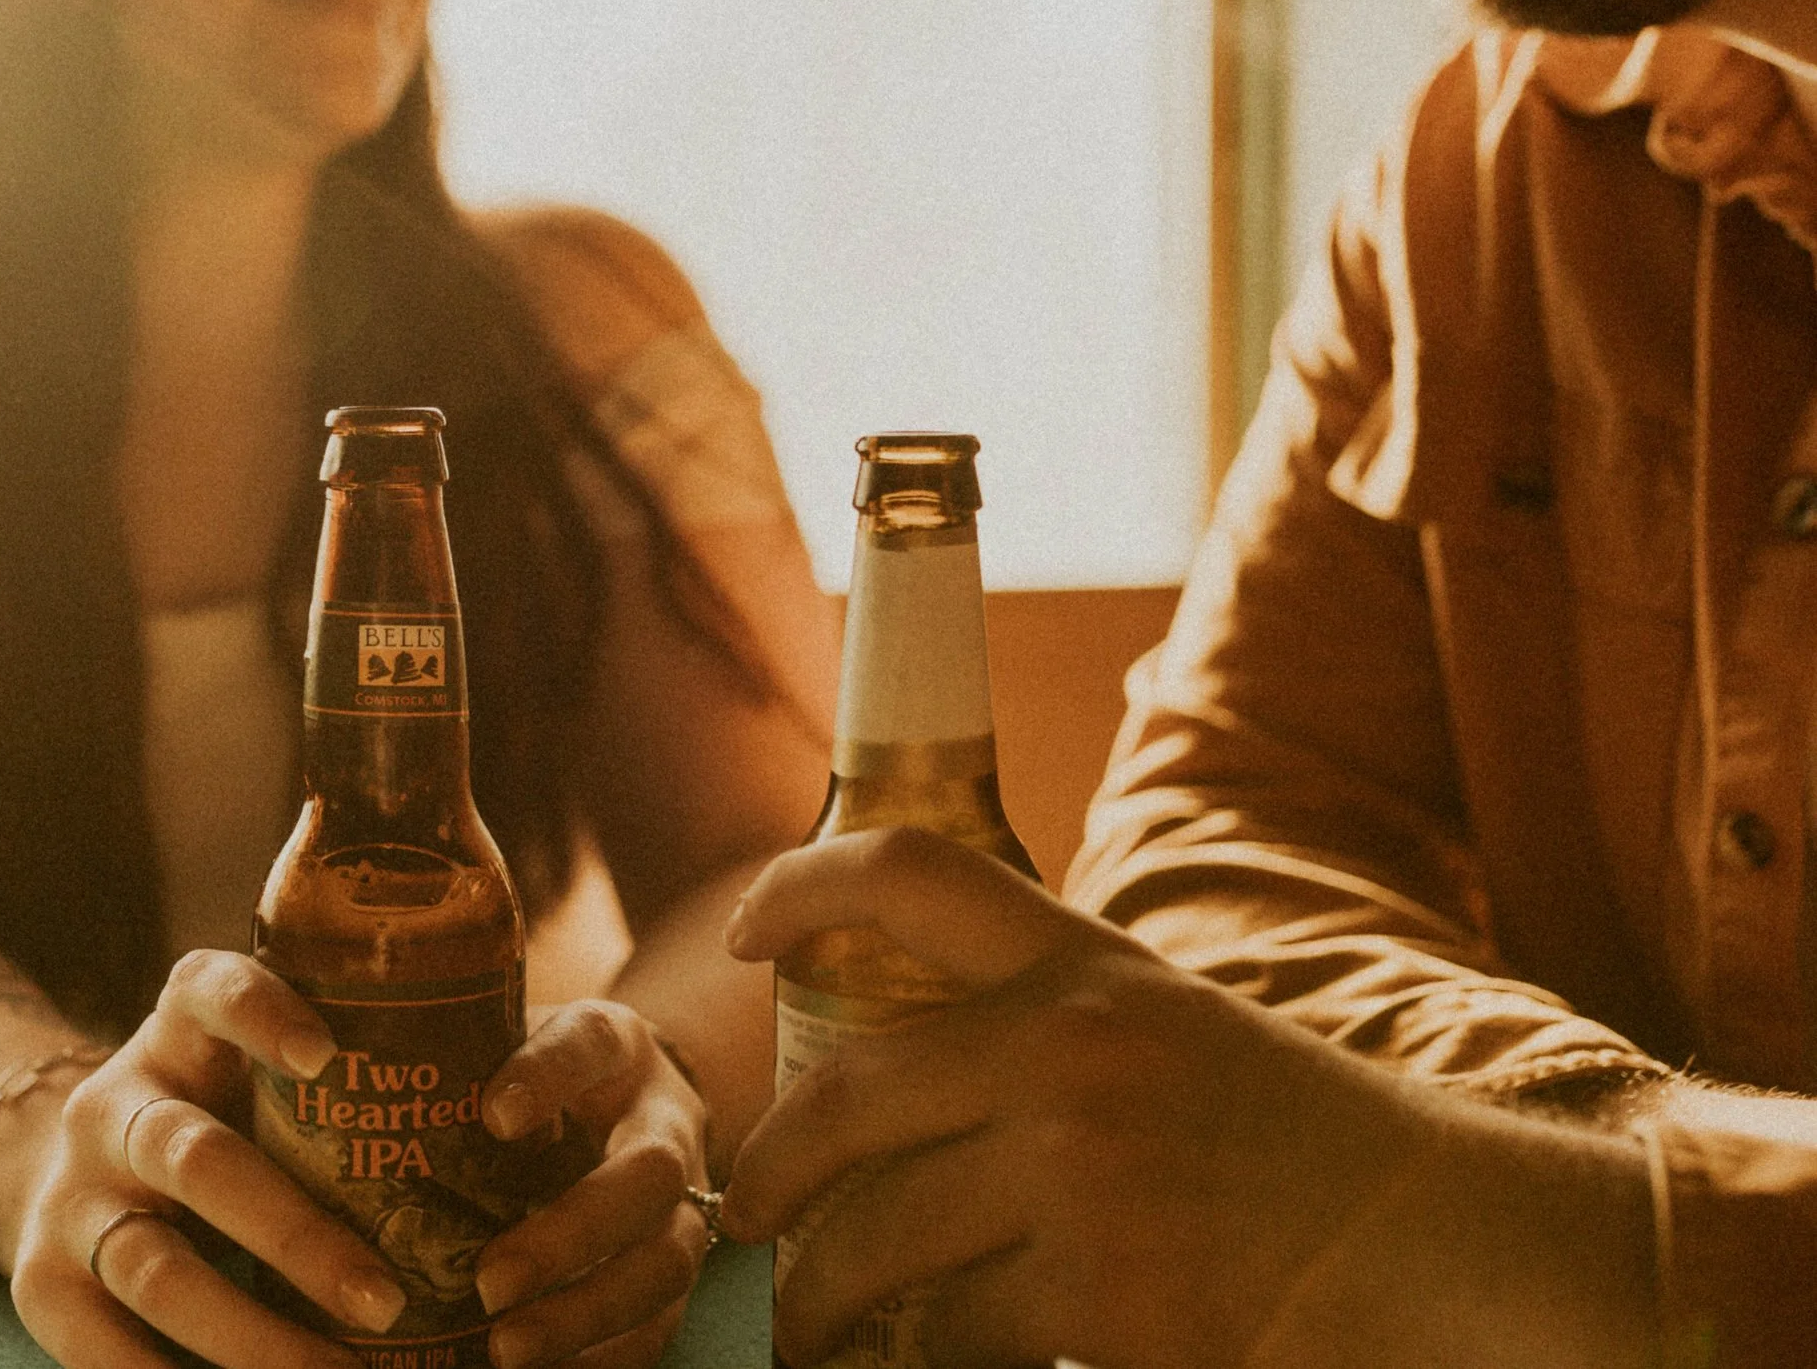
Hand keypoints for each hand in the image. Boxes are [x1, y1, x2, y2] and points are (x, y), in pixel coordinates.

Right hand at [9, 950, 407, 1368]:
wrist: (85, 1168)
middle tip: (387, 1301)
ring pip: (156, 1268)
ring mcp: (72, 1192)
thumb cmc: (232, 1117)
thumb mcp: (267, 1077)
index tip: (329, 1057)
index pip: (213, 991)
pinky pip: (102, 1345)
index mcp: (181, 1029)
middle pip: (198, 1161)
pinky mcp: (42, 1280)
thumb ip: (350, 1090)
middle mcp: (116, 1102)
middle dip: (296, 1238)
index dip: (264, 1015)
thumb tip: (521, 1145)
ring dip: (252, 1338)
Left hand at [471, 999, 715, 1368]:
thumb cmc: (532, 1073)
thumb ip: (459, 1061)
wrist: (623, 1099)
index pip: (590, 1043)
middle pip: (650, 1174)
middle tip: (488, 1282)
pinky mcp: (678, 1267)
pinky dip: (606, 1356)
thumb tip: (364, 1095)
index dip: (549, 1076)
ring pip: (666, 1260)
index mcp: (615, 1046)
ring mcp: (686, 1199)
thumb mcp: (504, 1041)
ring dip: (587, 1313)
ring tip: (504, 1349)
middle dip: (573, 1233)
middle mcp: (665, 1121)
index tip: (493, 1116)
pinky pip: (662, 1323)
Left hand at [717, 828, 1652, 1368]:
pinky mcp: (1106, 1298)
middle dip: (769, 1170)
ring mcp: (1085, 1172)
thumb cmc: (1297, 1145)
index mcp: (1089, 965)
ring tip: (806, 1329)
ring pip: (875, 1241)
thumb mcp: (1171, 1031)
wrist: (1447, 1247)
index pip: (912, 871)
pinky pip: (949, 1341)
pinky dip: (914, 1367)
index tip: (744, 934)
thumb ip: (1042, 1028)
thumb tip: (882, 1085)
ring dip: (817, 1300)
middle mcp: (1073, 1048)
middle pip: (845, 1093)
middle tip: (744, 1213)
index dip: (803, 886)